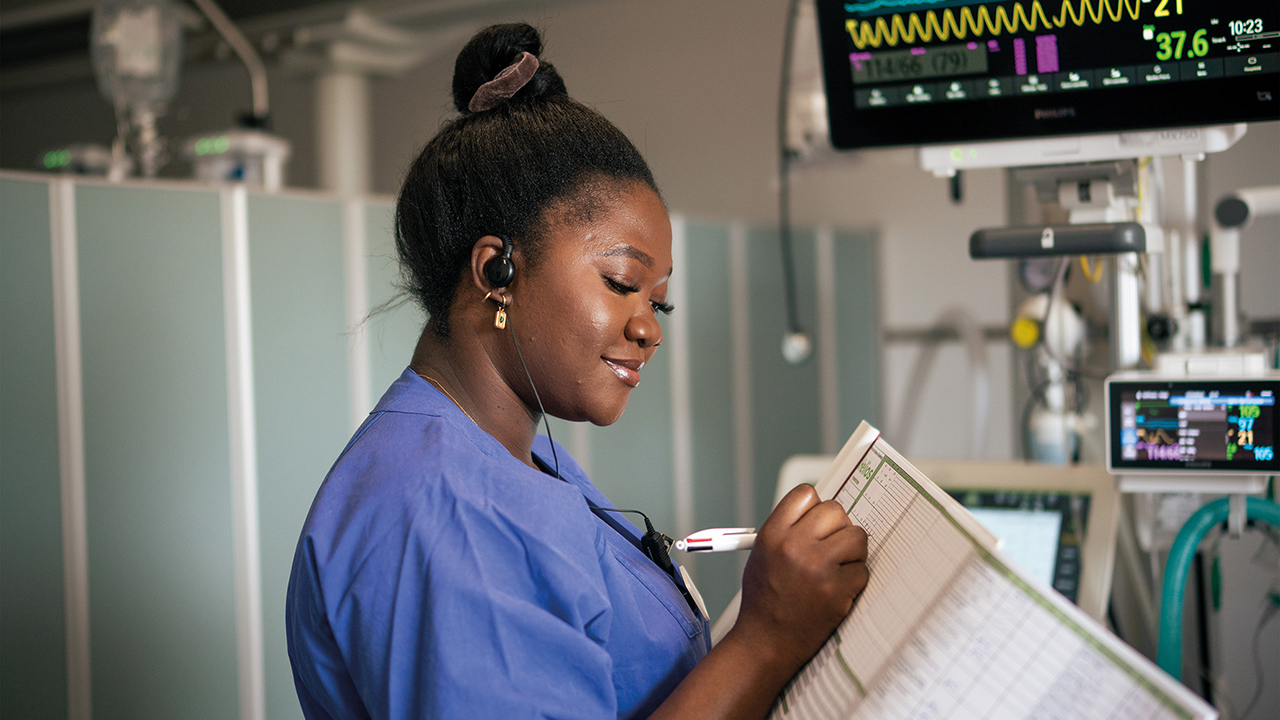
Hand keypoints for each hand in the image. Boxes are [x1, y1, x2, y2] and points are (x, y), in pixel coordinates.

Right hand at [732, 484, 868, 673]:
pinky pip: (862, 569)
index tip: (819, 518)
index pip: (806, 494)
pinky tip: (837, 588)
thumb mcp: (762, 555)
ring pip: (856, 536)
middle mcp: (794, 546)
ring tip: (837, 566)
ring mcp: (818, 568)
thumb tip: (818, 513)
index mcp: (772, 535)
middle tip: (831, 544)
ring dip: (851, 550)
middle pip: (835, 510)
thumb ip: (787, 530)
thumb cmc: (765, 600)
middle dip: (837, 527)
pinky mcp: (838, 590)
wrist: (766, 641)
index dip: (815, 506)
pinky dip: (854, 578)